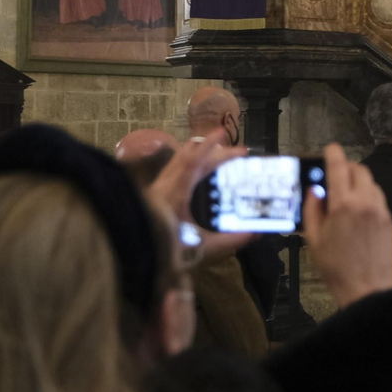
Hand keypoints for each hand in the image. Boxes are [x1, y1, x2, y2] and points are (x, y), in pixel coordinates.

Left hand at [146, 134, 252, 260]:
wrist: (135, 257)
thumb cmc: (167, 252)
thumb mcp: (202, 249)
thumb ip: (230, 241)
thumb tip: (256, 234)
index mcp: (176, 194)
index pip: (193, 163)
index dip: (209, 146)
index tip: (224, 133)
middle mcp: (165, 186)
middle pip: (188, 159)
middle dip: (213, 150)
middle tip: (236, 150)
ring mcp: (156, 190)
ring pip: (176, 163)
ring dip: (196, 154)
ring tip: (215, 151)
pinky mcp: (152, 197)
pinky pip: (171, 172)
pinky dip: (185, 164)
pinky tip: (194, 172)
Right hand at [304, 143, 391, 307]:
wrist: (368, 289)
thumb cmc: (336, 268)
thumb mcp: (314, 240)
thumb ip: (312, 210)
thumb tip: (314, 190)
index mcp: (343, 205)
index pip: (339, 166)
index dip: (333, 153)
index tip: (330, 148)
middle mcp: (365, 202)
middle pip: (359, 170)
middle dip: (347, 168)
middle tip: (335, 176)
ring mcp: (381, 210)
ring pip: (371, 183)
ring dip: (358, 182)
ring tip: (346, 197)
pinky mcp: (390, 220)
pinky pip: (379, 199)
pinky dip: (368, 197)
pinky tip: (359, 212)